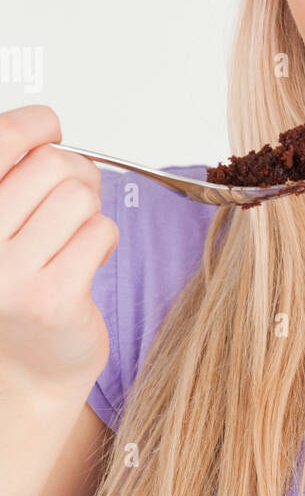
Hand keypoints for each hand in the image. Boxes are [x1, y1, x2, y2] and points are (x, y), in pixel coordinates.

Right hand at [0, 104, 117, 392]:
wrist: (23, 371)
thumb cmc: (15, 286)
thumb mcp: (1, 221)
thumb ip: (13, 174)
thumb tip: (45, 127)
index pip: (2, 138)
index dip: (37, 124)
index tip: (49, 129)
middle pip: (51, 163)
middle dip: (75, 174)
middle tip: (73, 200)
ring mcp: (7, 274)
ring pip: (80, 196)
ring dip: (90, 211)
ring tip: (75, 236)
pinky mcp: (50, 298)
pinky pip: (100, 231)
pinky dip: (103, 241)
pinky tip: (85, 262)